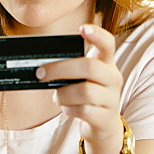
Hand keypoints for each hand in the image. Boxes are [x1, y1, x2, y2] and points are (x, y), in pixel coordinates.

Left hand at [36, 24, 124, 153]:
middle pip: (89, 67)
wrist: (102, 125)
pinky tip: (66, 108)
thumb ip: (69, 68)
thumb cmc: (86, 94)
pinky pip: (82, 110)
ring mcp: (112, 98)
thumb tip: (40, 67)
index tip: (81, 28)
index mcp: (106, 63)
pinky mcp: (105, 117)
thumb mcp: (82, 78)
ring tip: (56, 97)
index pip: (107, 43)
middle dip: (60, 69)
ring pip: (84, 91)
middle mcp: (113, 78)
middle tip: (41, 73)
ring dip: (63, 94)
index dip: (97, 34)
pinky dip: (68, 109)